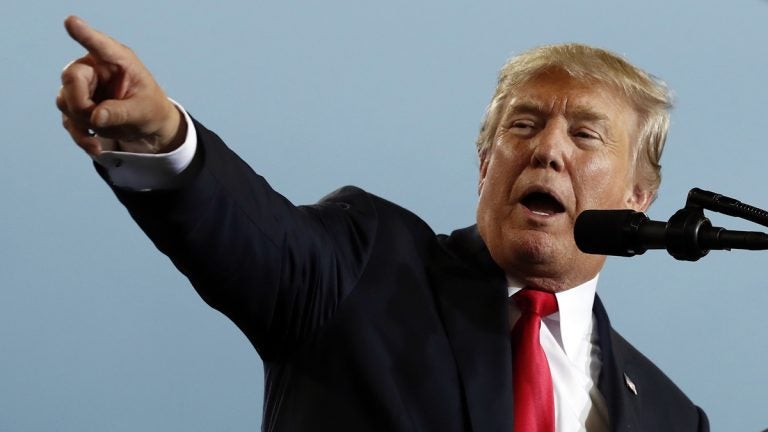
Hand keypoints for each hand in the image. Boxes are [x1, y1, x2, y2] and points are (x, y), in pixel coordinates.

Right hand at [57, 16, 184, 155]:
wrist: (148, 128)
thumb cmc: (151, 110)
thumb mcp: (143, 112)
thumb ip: (121, 112)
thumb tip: (96, 117)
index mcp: (118, 60)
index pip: (99, 44)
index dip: (84, 34)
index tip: (71, 22)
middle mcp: (96, 68)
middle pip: (71, 78)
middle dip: (81, 104)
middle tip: (97, 121)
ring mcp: (83, 86)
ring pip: (65, 100)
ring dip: (82, 123)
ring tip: (107, 133)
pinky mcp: (77, 105)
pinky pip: (68, 119)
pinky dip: (81, 136)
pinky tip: (96, 147)